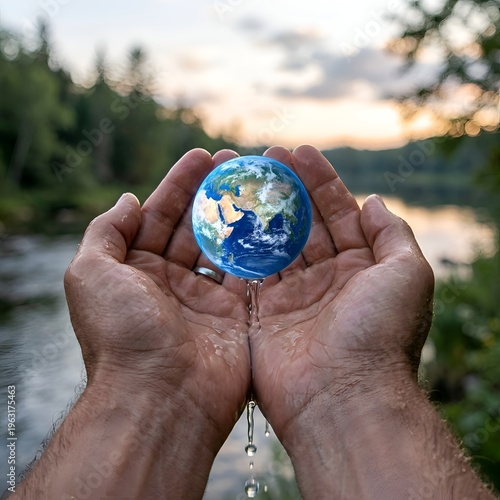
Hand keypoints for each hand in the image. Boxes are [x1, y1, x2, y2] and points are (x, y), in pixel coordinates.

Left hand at [65, 149, 250, 437]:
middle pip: (194, 227)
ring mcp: (203, 300)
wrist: (161, 398)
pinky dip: (257, 248)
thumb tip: (127, 199)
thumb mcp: (90, 273)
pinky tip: (270, 220)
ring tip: (255, 184)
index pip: (159, 216)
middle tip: (233, 163)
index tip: (201, 157)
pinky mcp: (233, 316)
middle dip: (212, 193)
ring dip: (237, 215)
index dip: (179, 185)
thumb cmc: (121, 333)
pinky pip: (247, 275)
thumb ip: (106, 231)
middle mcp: (169, 283)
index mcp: (135, 271)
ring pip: (222, 246)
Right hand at [250, 144, 433, 438]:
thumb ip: (393, 234)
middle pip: (302, 224)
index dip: (320, 182)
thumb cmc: (381, 333)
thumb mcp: (408, 274)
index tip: (299, 153)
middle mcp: (326, 280)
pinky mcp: (264, 315)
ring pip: (275, 243)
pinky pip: (250, 273)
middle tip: (266, 157)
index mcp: (360, 269)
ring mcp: (293, 297)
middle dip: (286, 189)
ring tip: (245, 178)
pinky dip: (241, 245)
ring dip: (261, 211)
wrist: (342, 396)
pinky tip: (230, 216)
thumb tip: (374, 201)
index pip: (337, 214)